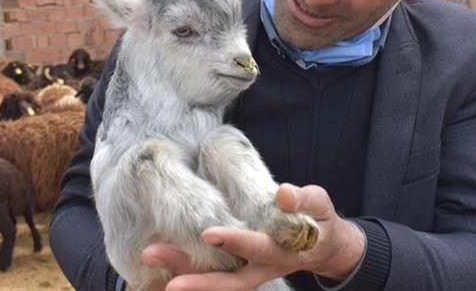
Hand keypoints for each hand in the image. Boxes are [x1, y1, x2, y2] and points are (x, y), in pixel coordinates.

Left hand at [141, 184, 365, 290]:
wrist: (325, 247)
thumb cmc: (319, 220)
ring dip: (182, 272)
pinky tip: (160, 264)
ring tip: (149, 255)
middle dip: (192, 273)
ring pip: (215, 283)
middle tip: (155, 255)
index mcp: (283, 250)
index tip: (208, 232)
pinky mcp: (240, 272)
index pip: (257, 248)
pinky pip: (213, 280)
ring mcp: (250, 274)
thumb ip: (303, 200)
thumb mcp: (319, 204)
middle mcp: (263, 269)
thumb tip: (283, 193)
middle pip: (226, 279)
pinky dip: (188, 274)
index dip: (234, 241)